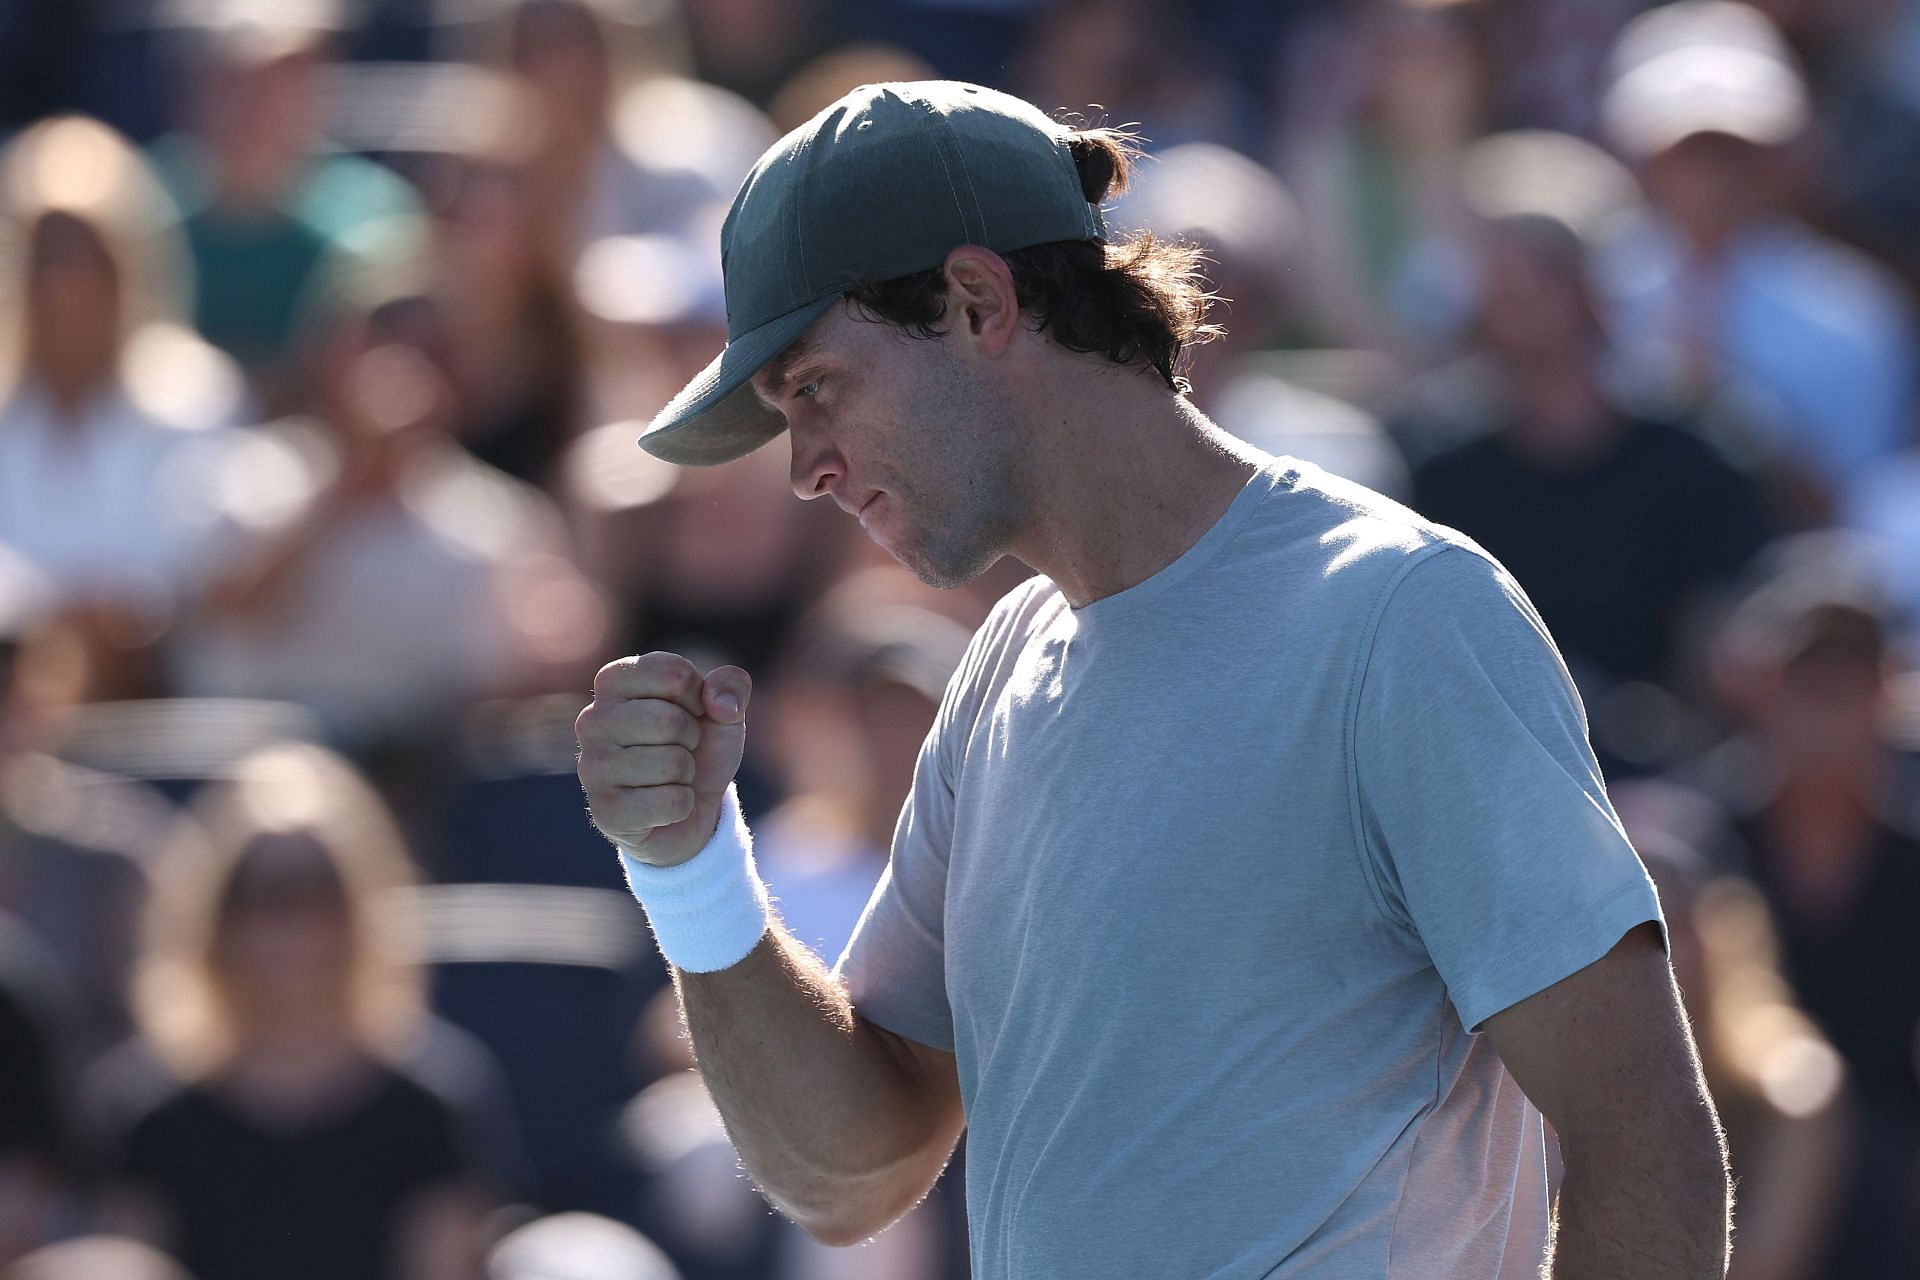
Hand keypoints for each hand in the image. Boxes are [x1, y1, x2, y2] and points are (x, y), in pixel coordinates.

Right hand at [576, 652, 751, 867]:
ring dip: (686, 773)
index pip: (673, 674)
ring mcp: (592, 766)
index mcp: (614, 681)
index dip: (699, 698)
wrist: (691, 810)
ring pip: (671, 763)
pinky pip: (671, 803)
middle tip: (681, 749)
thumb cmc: (698, 748)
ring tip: (670, 776)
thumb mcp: (724, 709)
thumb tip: (719, 703)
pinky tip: (663, 805)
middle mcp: (592, 719)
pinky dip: (683, 805)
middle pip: (668, 721)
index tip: (692, 712)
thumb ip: (731, 686)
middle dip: (692, 738)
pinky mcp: (605, 811)